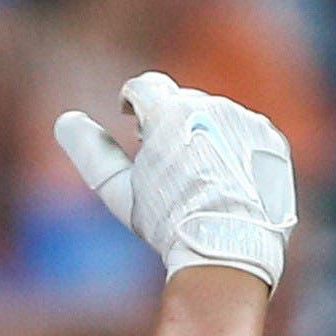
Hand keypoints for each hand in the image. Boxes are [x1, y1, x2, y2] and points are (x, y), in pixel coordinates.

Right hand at [54, 74, 296, 286]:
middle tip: (162, 161)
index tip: (128, 116)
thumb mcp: (121, 191)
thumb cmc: (168, 223)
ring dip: (201, 135)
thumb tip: (65, 120)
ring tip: (197, 178)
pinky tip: (227, 182)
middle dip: (169, 123)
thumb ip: (91, 152)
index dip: (132, 99)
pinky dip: (233, 149)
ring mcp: (246, 120)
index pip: (145, 85)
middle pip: (181, 101)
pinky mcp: (271, 138)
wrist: (229, 250)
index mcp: (170, 111)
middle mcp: (211, 105)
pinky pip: (245, 133)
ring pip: (215, 117)